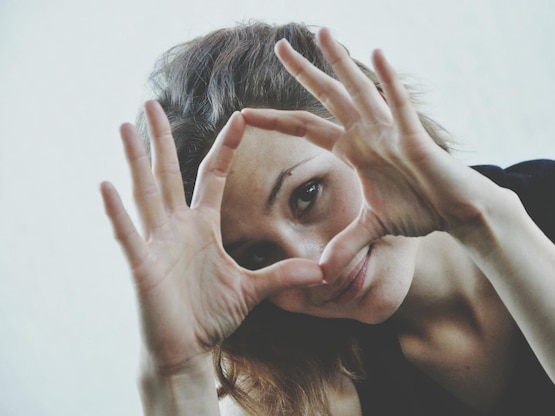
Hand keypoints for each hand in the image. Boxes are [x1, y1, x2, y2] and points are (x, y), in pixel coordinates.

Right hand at [100, 101, 322, 371]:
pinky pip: (129, 235)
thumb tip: (322, 270)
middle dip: (161, 138)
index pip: (214, 176)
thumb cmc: (211, 317)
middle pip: (170, 173)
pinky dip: (118, 213)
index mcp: (203, 227)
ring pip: (146, 194)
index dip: (227, 147)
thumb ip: (283, 275)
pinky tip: (105, 185)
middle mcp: (178, 228)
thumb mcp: (253, 290)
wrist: (185, 351)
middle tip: (152, 101)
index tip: (240, 117)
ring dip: (136, 161)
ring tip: (125, 127)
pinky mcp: (143, 266)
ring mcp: (157, 244)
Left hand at [242, 28, 504, 281]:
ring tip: (322, 32)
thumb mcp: (373, 228)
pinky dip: (389, 82)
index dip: (276, 120)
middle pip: (327, 97)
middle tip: (278, 45)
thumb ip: (346, 242)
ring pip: (360, 90)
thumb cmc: (417, 208)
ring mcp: (389, 131)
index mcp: (352, 148)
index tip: (244, 113)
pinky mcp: (414, 137)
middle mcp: (366, 133)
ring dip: (342, 62)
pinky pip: (399, 107)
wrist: (455, 209)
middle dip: (303, 71)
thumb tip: (323, 271)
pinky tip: (377, 55)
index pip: (306, 128)